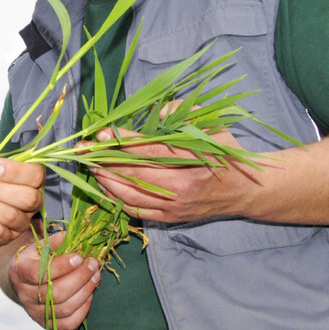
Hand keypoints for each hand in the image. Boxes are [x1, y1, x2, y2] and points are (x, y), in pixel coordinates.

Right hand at [7, 231, 99, 329]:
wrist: (24, 279)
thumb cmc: (35, 258)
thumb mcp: (40, 245)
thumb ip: (56, 241)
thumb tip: (73, 236)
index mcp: (19, 270)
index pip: (39, 273)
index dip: (61, 267)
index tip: (79, 257)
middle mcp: (24, 293)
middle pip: (55, 293)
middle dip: (80, 278)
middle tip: (93, 264)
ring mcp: (34, 311)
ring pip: (64, 308)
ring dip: (85, 292)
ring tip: (96, 277)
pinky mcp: (44, 323)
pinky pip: (67, 323)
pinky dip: (82, 310)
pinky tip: (89, 295)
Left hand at [90, 125, 266, 222]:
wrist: (246, 190)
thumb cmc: (226, 153)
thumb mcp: (212, 125)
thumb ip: (183, 114)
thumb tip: (155, 111)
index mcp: (194, 161)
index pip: (150, 151)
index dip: (122, 142)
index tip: (101, 134)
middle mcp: (183, 187)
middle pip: (134, 173)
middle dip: (104, 160)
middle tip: (82, 150)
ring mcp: (175, 206)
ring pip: (131, 194)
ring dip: (105, 180)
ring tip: (89, 165)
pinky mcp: (171, 218)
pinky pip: (136, 210)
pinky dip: (116, 198)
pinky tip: (103, 186)